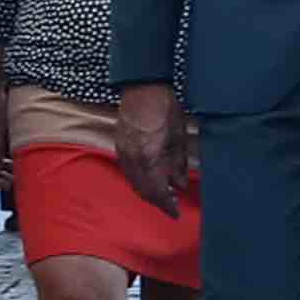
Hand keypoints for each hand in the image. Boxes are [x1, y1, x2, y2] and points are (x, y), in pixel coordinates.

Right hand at [118, 83, 185, 215]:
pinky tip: (150, 178)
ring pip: (134, 182)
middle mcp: (133, 159)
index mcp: (149, 158)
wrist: (142, 86)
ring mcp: (123, 152)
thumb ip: (177, 163)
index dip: (167, 206)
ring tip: (163, 194)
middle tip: (171, 206)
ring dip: (147, 192)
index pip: (158, 192)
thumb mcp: (178, 136)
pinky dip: (139, 180)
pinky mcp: (119, 145)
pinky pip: (128, 171)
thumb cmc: (164, 107)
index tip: (176, 213)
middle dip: (157, 202)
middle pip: (143, 191)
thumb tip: (180, 184)